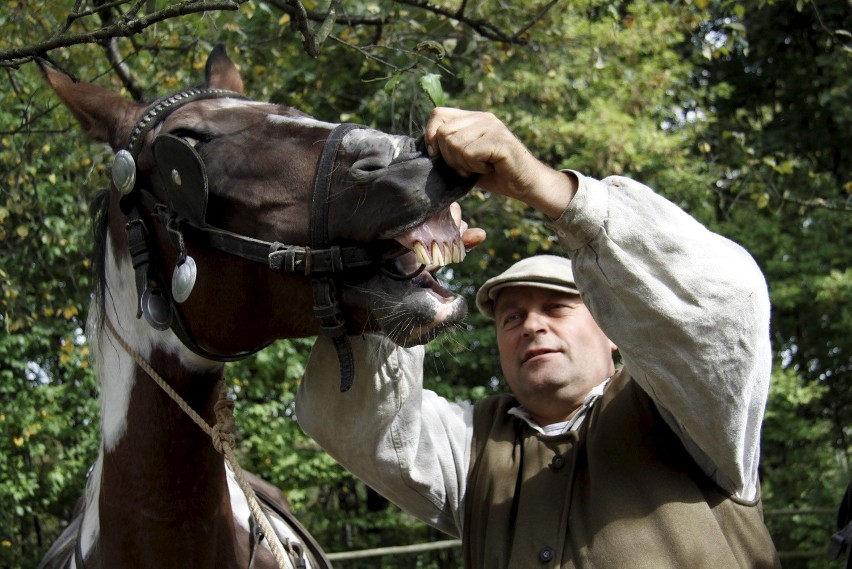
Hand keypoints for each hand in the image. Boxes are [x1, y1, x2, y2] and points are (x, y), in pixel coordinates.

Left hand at [425, 108, 576, 217]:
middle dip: (449, 158)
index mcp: (473, 118)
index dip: (431, 135)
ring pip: (455, 144)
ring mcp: (493, 127)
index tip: (437, 156)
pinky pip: (471, 153)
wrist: (525, 184)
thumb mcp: (465, 159)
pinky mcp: (500, 140)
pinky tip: (488, 168)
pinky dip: (475, 167)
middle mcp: (483, 117)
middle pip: (443, 133)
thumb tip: (426, 147)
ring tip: (479, 167)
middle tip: (466, 168)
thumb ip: (449, 149)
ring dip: (463, 164)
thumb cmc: (495, 174)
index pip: (438, 114)